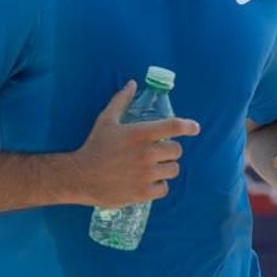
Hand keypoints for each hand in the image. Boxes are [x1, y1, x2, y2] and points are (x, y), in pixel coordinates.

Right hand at [68, 81, 200, 208]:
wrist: (81, 177)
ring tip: (153, 168)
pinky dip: (159, 185)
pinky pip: (165, 188)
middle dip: (170, 151)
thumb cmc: (95, 146)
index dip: (188, 126)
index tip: (195, 128)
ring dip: (166, 168)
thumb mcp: (106, 120)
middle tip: (158, 153)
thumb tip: (132, 83)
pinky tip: (148, 182)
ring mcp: (146, 174)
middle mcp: (146, 153)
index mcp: (140, 133)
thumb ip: (121, 101)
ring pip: (173, 170)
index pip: (174, 127)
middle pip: (177, 151)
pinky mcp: (143, 192)